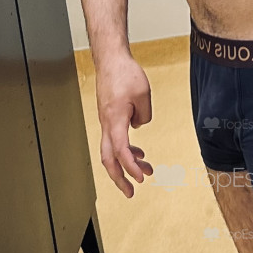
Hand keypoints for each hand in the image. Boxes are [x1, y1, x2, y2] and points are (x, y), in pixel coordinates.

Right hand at [95, 53, 153, 197]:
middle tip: (131, 193)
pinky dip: (126, 150)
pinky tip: (139, 153)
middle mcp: (107, 123)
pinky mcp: (109, 118)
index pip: (121, 151)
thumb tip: (140, 126)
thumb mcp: (144, 94)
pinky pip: (115, 140)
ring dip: (127, 165)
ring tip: (145, 173)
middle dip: (119, 178)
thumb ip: (145, 115)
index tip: (141, 178)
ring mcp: (106, 121)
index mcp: (115, 119)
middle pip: (108, 158)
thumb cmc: (125, 73)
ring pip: (112, 151)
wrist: (110, 59)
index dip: (130, 167)